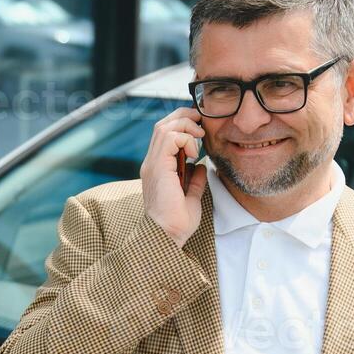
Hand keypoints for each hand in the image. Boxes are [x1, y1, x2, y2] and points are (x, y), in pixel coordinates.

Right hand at [140, 106, 206, 247]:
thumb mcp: (191, 197)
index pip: (165, 134)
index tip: (200, 130)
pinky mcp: (157, 168)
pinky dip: (185, 139)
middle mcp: (151, 163)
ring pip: (164, 127)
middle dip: (183, 117)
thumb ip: (194, 181)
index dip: (182, 125)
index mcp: (157, 168)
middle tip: (201, 122)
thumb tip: (202, 167)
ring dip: (185, 126)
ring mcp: (152, 164)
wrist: (167, 235)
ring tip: (199, 135)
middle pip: (162, 125)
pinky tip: (195, 152)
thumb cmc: (177, 223)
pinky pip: (170, 139)